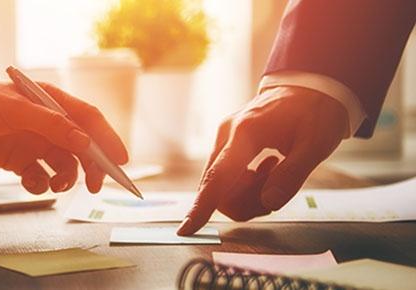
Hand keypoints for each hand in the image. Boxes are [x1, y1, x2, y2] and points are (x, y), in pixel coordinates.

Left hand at [0, 79, 127, 193]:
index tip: (121, 161)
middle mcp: (48, 124)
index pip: (90, 120)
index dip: (108, 140)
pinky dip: (40, 184)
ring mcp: (34, 142)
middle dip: (92, 168)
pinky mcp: (19, 160)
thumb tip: (83, 142)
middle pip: (82, 148)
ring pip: (63, 166)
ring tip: (56, 186)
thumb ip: (51, 125)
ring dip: (66, 179)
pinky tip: (30, 182)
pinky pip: (40, 177)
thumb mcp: (16, 110)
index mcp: (53, 103)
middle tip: (95, 187)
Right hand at [177, 86, 347, 234]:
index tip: (186, 229)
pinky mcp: (226, 144)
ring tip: (276, 172)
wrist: (308, 86)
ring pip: (221, 186)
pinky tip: (267, 167)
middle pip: (218, 189)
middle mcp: (226, 135)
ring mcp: (223, 139)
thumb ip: (291, 175)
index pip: (219, 177)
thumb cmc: (315, 112)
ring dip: (249, 193)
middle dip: (247, 202)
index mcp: (246, 132)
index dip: (202, 206)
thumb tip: (269, 202)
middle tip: (278, 188)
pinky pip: (226, 177)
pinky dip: (246, 184)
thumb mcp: (316, 144)